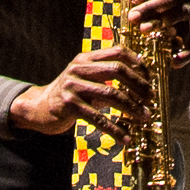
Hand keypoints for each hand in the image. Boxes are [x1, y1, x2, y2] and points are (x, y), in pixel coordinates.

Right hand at [9, 46, 151, 140]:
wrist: (39, 108)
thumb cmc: (71, 94)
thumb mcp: (88, 79)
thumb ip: (109, 77)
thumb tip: (143, 84)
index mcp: (86, 58)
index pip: (117, 52)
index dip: (137, 63)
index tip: (150, 77)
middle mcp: (78, 68)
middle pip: (117, 70)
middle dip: (139, 85)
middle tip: (151, 98)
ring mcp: (72, 86)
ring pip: (111, 94)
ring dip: (132, 107)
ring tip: (144, 117)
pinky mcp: (68, 105)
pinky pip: (97, 117)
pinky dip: (114, 129)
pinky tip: (125, 137)